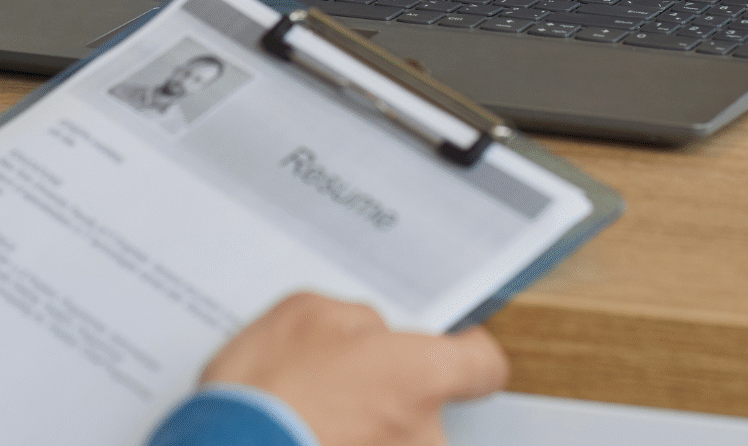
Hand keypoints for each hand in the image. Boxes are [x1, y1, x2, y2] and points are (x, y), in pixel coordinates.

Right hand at [200, 292, 507, 445]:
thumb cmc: (264, 395)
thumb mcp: (305, 313)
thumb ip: (356, 320)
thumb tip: (368, 333)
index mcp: (419, 375)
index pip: (483, 365)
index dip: (467, 353)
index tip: (454, 347)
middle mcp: (422, 436)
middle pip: (427, 407)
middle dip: (388, 395)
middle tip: (338, 385)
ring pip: (392, 442)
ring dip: (362, 431)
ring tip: (309, 417)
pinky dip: (339, 444)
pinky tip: (303, 436)